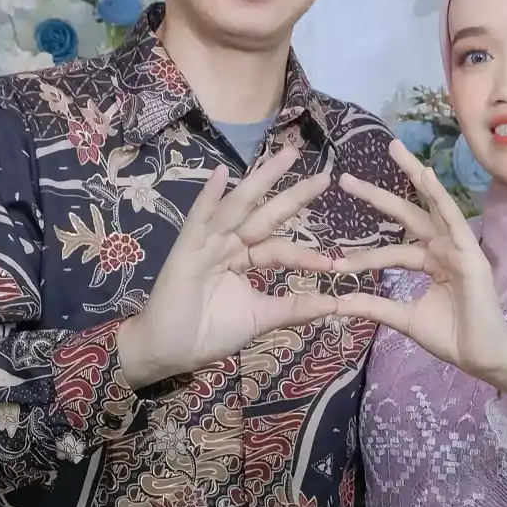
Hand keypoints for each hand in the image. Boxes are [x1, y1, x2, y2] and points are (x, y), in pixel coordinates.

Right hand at [116, 146, 339, 389]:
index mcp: (243, 259)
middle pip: (264, 214)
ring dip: (260, 180)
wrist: (172, 350)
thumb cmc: (211, 333)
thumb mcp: (261, 317)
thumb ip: (294, 308)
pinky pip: (199, 219)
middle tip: (323, 176)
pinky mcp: (186, 249)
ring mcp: (206, 243)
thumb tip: (334, 304)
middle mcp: (227, 245)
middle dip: (292, 194)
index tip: (332, 264)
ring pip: (238, 207)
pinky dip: (209, 197)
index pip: (278, 248)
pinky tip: (221, 174)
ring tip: (286, 156)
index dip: (303, 254)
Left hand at [330, 141, 506, 384]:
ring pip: (429, 205)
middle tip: (345, 178)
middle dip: (377, 195)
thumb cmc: (451, 337)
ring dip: (412, 174)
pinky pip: (452, 218)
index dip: (364, 255)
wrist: (481, 356)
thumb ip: (375, 306)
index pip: (393, 250)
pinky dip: (439, 195)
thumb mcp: (404, 319)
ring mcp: (458, 247)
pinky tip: (425, 174)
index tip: (333, 262)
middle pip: (407, 215)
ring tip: (392, 148)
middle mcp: (443, 249)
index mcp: (431, 263)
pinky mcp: (469, 252)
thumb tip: (338, 301)